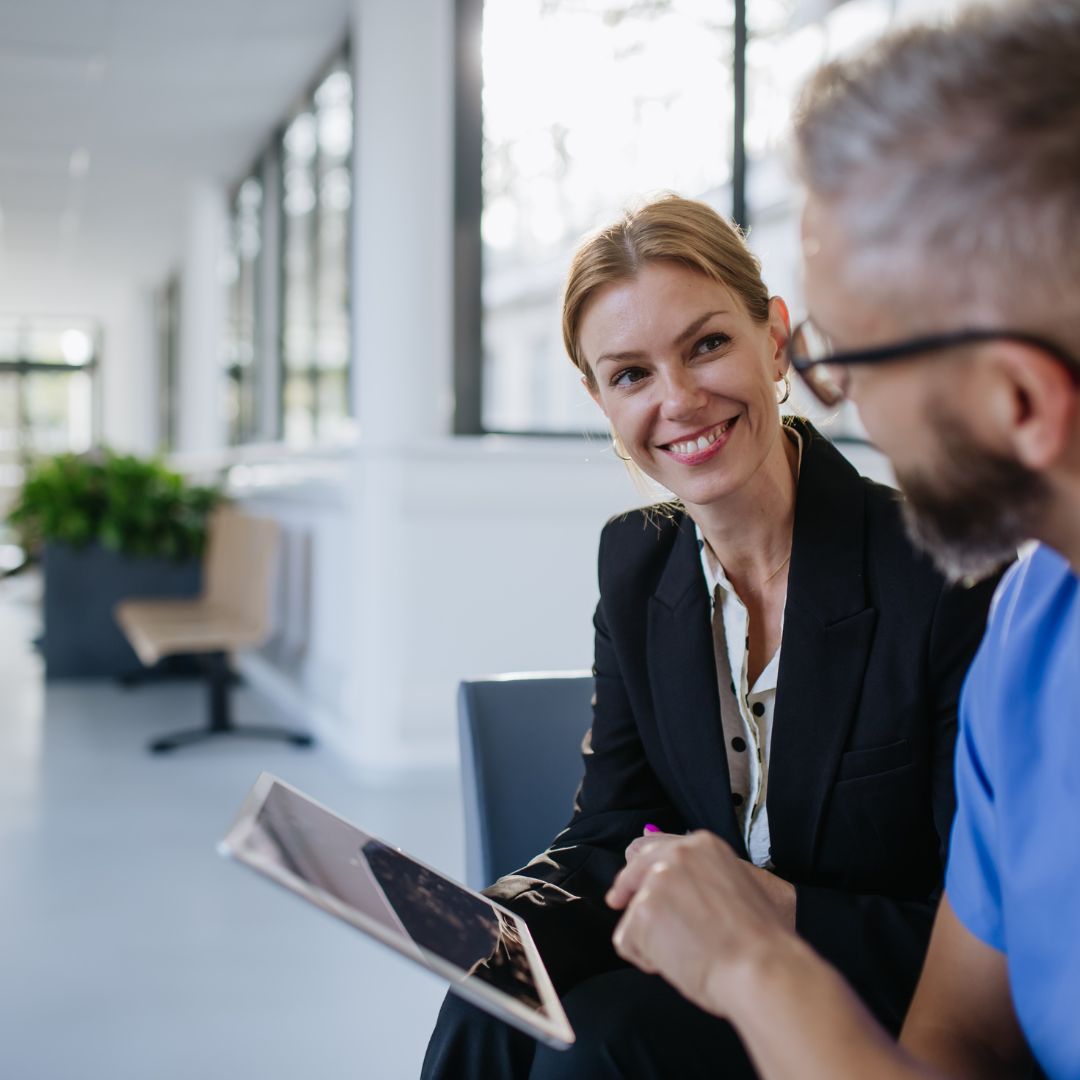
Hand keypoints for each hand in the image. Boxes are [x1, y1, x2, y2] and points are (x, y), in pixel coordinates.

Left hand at [606, 830, 799, 1017]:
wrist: (762, 967)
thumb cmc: (759, 941)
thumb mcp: (736, 887)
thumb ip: (701, 877)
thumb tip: (670, 880)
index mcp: (703, 845)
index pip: (655, 848)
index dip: (640, 869)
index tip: (630, 882)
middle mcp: (677, 855)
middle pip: (633, 870)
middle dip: (625, 889)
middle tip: (617, 902)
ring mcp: (657, 881)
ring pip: (633, 912)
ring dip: (650, 937)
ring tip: (685, 955)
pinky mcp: (643, 911)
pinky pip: (626, 941)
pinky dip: (643, 958)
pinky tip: (673, 965)